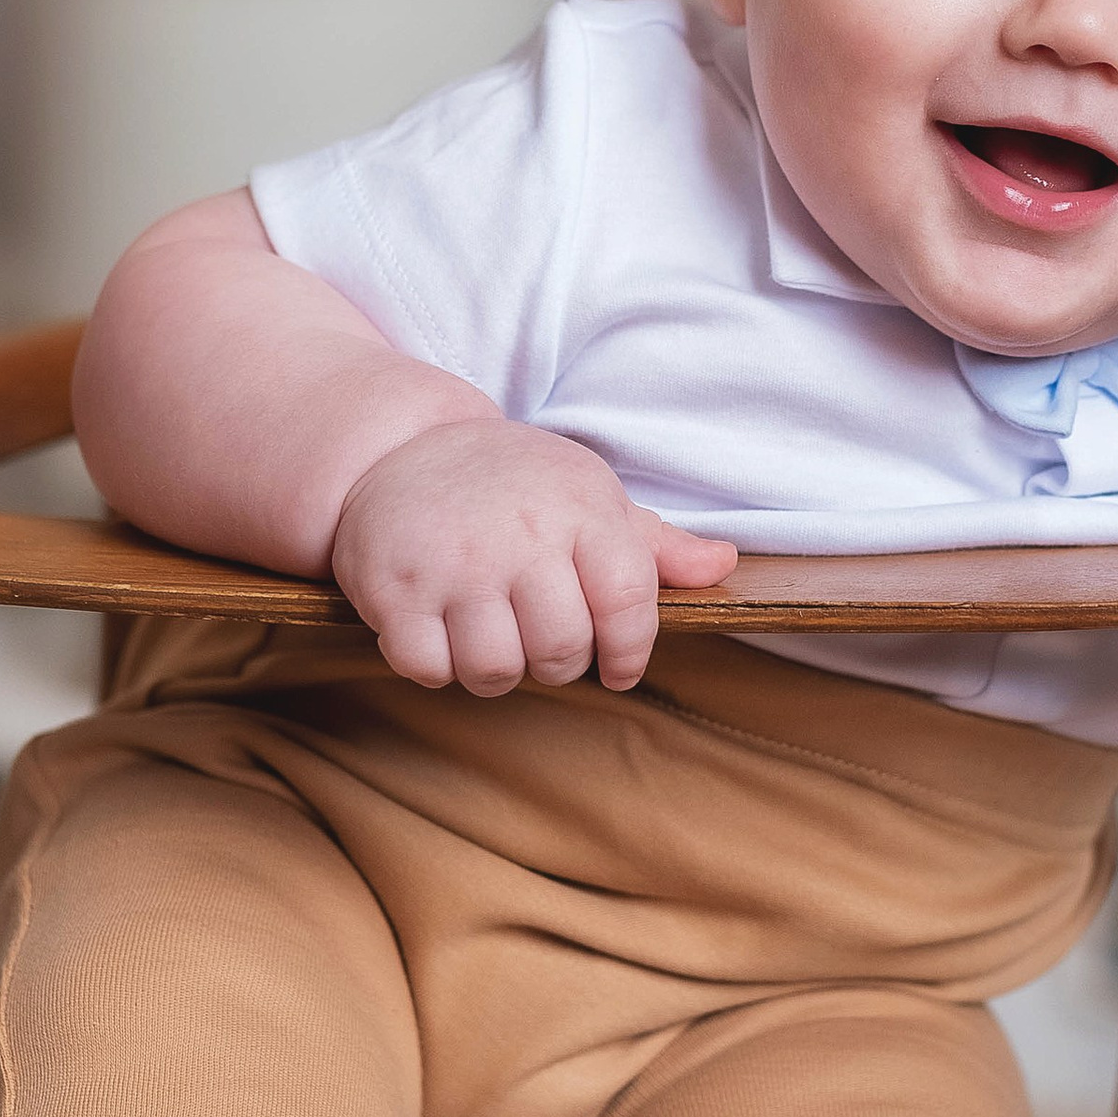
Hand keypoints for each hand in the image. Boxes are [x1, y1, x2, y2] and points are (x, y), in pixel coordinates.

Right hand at [331, 421, 737, 696]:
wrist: (400, 446)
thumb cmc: (512, 483)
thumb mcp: (587, 495)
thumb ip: (655, 543)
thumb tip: (724, 564)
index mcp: (581, 508)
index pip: (630, 603)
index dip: (630, 650)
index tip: (618, 666)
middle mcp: (520, 534)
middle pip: (561, 650)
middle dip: (558, 662)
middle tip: (540, 637)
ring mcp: (453, 562)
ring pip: (496, 670)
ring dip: (497, 670)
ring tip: (491, 633)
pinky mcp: (393, 587)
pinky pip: (430, 669)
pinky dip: (437, 666)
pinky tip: (441, 631)